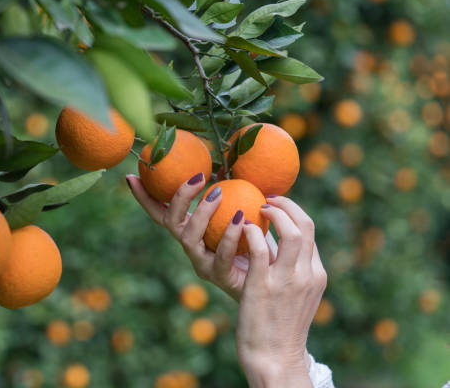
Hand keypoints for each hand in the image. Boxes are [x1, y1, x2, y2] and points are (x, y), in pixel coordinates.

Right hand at [126, 172, 273, 301]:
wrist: (272, 275)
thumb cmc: (256, 238)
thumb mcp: (242, 209)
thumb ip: (232, 192)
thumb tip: (227, 161)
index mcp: (190, 230)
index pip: (161, 212)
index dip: (144, 197)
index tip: (132, 176)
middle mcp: (191, 246)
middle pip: (171, 222)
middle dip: (179, 198)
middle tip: (198, 177)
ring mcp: (203, 263)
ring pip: (189, 238)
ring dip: (201, 213)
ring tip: (219, 193)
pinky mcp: (220, 276)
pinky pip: (221, 255)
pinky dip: (229, 235)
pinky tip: (242, 218)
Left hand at [237, 196, 326, 387]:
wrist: (275, 358)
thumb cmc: (280, 326)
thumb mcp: (296, 296)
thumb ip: (292, 270)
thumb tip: (275, 243)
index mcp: (316, 275)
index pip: (310, 232)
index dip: (293, 212)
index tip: (277, 205)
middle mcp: (307, 275)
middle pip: (305, 225)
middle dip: (287, 205)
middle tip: (267, 200)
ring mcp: (287, 281)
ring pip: (290, 232)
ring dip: (273, 213)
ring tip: (256, 209)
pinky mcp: (263, 287)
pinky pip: (260, 248)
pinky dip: (251, 232)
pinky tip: (242, 229)